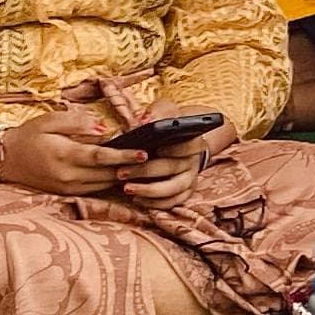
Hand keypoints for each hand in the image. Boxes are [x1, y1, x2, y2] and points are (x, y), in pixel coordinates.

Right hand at [0, 103, 140, 196]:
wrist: (4, 159)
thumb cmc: (29, 136)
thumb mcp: (50, 121)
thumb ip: (78, 123)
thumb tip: (105, 129)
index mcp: (64, 155)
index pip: (101, 157)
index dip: (124, 156)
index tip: (143, 153)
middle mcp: (67, 176)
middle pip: (107, 174)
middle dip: (131, 168)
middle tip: (154, 159)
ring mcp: (67, 188)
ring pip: (104, 184)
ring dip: (124, 177)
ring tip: (144, 167)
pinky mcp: (66, 193)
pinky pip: (95, 190)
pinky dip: (110, 183)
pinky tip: (123, 174)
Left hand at [112, 106, 235, 205]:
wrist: (177, 138)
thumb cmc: (167, 123)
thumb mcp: (165, 110)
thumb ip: (156, 112)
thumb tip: (144, 121)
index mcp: (193, 141)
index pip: (190, 146)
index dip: (175, 149)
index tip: (157, 149)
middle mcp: (193, 162)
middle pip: (174, 169)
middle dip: (146, 172)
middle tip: (121, 172)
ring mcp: (189, 179)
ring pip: (173, 190)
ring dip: (149, 191)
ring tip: (127, 189)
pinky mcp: (182, 193)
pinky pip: (171, 203)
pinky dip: (154, 203)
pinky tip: (136, 198)